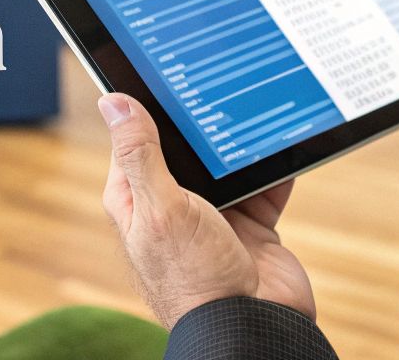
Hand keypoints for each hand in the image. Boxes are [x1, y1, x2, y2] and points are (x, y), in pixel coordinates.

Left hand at [99, 93, 316, 328]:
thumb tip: (112, 101)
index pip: (135, 137)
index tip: (164, 70)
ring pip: (229, 162)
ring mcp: (214, 215)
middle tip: (220, 77)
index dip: (146, 105)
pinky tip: (286, 138)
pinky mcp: (252, 225)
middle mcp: (173, 203)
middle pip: (187, 146)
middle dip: (203, 119)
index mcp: (137, 197)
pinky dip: (278, 165)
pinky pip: (267, 184)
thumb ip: (141, 154)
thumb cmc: (195, 279)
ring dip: (243, 140)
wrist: (251, 328)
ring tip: (256, 101)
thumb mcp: (162, 207)